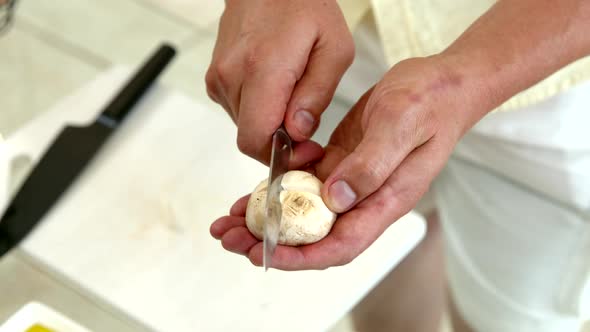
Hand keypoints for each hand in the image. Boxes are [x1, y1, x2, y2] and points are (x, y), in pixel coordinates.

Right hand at [205, 0, 353, 163]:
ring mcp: (218, 78)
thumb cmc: (304, 7)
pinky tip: (277, 91)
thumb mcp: (334, 48)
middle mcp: (231, 75)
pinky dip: (259, 112)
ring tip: (293, 101)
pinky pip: (238, 111)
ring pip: (244, 127)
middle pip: (250, 138)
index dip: (282, 156)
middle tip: (307, 131)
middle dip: (280, 144)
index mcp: (262, 69)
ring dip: (270, 126)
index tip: (307, 150)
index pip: (255, 138)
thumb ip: (317, 94)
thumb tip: (297, 131)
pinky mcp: (215, 79)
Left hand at [211, 56, 489, 269]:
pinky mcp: (341, 164)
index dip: (304, 256)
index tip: (267, 254)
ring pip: (304, 215)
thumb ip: (372, 165)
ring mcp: (351, 184)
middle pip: (315, 238)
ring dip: (268, 220)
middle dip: (273, 244)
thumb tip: (337, 199)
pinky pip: (304, 187)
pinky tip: (253, 190)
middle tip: (232, 239)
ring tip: (230, 221)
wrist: (441, 82)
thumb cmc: (431, 101)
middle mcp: (365, 200)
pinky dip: (277, 192)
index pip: (342, 244)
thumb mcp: (401, 125)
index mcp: (385, 200)